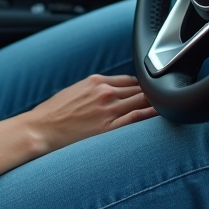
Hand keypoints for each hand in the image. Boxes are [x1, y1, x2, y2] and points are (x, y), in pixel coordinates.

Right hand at [22, 74, 155, 153]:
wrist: (41, 128)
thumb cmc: (53, 112)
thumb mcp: (74, 91)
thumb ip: (94, 89)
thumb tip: (109, 91)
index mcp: (96, 81)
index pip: (130, 80)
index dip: (142, 87)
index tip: (150, 93)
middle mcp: (105, 92)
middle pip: (139, 90)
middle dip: (152, 94)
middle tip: (165, 100)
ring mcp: (108, 110)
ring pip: (141, 101)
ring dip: (155, 103)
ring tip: (168, 107)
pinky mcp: (108, 128)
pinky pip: (136, 118)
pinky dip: (151, 115)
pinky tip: (161, 116)